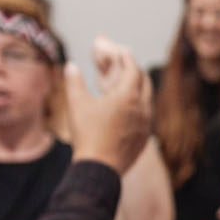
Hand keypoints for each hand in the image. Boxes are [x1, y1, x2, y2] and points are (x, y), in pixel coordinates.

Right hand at [66, 48, 148, 173]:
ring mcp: (146, 125)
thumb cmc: (87, 135)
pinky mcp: (145, 138)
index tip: (124, 51)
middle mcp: (142, 108)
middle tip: (129, 64)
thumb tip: (71, 66)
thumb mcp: (76, 104)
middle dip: (137, 71)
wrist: (99, 168)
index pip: (133, 70)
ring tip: (131, 85)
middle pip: (145, 82)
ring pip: (148, 100)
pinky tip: (133, 109)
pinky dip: (141, 106)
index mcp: (128, 96)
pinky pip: (147, 116)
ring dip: (141, 89)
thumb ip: (74, 82)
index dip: (128, 58)